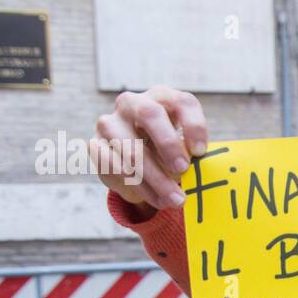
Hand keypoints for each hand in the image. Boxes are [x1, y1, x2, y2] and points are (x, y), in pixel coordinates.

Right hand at [89, 86, 208, 216]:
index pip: (182, 102)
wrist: (136, 165)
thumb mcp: (184, 148)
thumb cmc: (169, 152)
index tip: (201, 152)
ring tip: (176, 199)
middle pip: (150, 114)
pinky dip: (140, 188)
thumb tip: (198, 167)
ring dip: (157, 179)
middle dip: (168, 144)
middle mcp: (133, 103)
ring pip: (131, 148)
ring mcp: (110, 122)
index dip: (194, 126)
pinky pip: (115, 167)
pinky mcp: (95, 145)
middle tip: (183, 169)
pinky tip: (158, 200)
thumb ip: (191, 152)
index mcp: (162, 98)